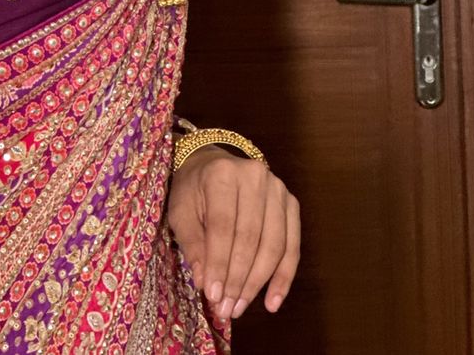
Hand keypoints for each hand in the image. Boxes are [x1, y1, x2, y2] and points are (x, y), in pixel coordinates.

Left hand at [165, 145, 299, 322]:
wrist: (214, 164)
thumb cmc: (193, 190)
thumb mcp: (181, 211)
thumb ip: (192, 243)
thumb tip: (205, 283)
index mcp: (222, 173)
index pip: (223, 226)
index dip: (219, 263)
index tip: (213, 296)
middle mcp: (254, 176)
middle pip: (250, 237)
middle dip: (238, 278)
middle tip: (227, 309)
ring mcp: (277, 189)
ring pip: (274, 245)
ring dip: (258, 283)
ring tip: (240, 307)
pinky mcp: (291, 203)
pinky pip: (292, 246)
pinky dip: (283, 278)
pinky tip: (272, 302)